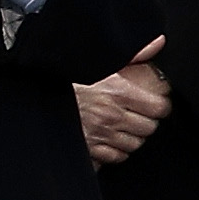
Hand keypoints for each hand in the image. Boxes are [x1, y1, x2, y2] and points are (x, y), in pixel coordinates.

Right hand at [77, 39, 171, 165]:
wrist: (37, 94)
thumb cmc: (68, 78)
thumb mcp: (101, 61)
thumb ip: (133, 54)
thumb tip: (157, 43)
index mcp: (117, 92)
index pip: (159, 108)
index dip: (161, 106)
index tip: (158, 104)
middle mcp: (111, 116)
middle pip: (149, 128)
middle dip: (147, 121)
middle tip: (140, 115)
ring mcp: (100, 135)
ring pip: (134, 144)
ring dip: (133, 136)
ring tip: (125, 126)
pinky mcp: (88, 149)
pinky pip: (116, 156)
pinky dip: (117, 150)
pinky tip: (112, 139)